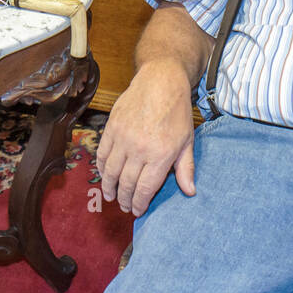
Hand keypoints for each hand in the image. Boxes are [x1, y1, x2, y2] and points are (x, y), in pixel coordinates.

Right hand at [96, 59, 196, 216]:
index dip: (139, 203)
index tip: (137, 210)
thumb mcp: (187, 141)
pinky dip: (102, 168)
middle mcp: (140, 149)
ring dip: (109, 187)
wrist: (160, 82)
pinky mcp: (112, 127)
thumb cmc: (177, 112)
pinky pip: (102, 153)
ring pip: (111, 171)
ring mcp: (123, 138)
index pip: (144, 188)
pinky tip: (104, 175)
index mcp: (161, 155)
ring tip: (111, 196)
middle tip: (124, 206)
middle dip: (124, 199)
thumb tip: (190, 192)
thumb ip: (186, 168)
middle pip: (126, 183)